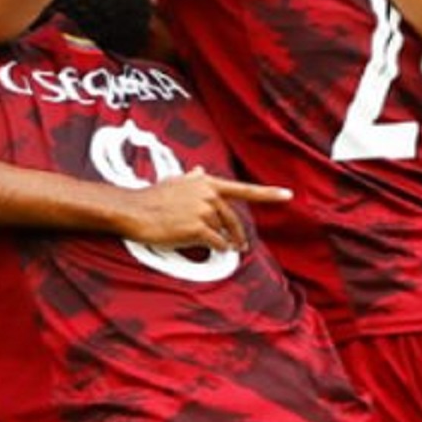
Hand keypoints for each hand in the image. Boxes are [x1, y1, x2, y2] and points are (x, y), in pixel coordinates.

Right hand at [116, 168, 288, 252]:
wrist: (133, 210)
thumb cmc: (151, 197)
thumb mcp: (174, 182)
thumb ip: (192, 180)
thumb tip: (201, 171)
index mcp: (206, 183)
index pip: (243, 189)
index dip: (268, 193)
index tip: (288, 195)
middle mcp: (208, 195)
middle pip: (233, 218)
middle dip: (239, 233)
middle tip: (242, 246)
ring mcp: (203, 211)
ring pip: (223, 232)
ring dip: (225, 242)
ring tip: (223, 248)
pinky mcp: (197, 228)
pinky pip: (216, 242)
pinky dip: (217, 248)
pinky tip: (214, 249)